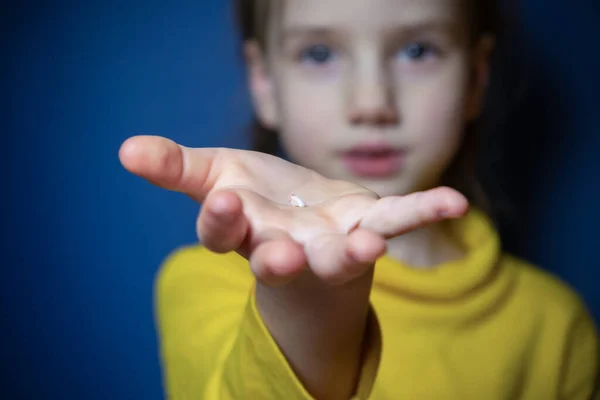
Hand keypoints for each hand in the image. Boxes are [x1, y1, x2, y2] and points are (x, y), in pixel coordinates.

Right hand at [119, 135, 467, 285]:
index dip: (221, 221)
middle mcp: (286, 246)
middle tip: (277, 258)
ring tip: (365, 249)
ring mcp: (330, 242)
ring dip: (350, 253)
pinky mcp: (367, 227)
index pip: (224, 231)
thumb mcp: (214, 175)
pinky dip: (423, 211)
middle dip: (277, 258)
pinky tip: (453, 204)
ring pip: (337, 254)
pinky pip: (396, 221)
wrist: (303, 226)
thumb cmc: (257, 202)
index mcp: (244, 231)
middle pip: (278, 257)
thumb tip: (126, 149)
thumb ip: (176, 167)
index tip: (221, 203)